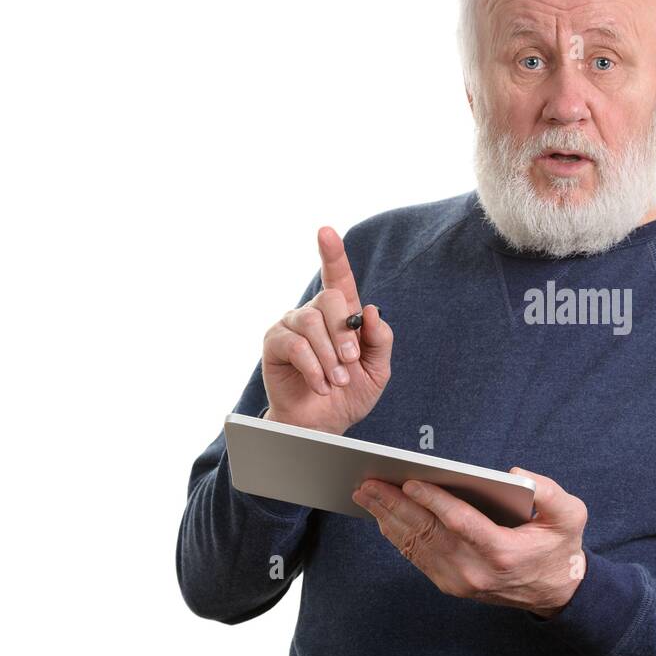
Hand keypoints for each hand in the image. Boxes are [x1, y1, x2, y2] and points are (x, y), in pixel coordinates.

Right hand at [262, 226, 392, 435]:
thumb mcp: (377, 369)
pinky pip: (295, 344)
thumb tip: (371, 310)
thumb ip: (380, 340)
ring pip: (311, 323)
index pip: (338, 277)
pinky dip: (313, 367)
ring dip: (329, 355)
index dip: (332, 253)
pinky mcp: (275, 344)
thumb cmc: (349, 394)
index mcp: (341, 314)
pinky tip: (321, 384)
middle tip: (350, 362)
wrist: (324, 424)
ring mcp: (291, 326)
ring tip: (336, 380)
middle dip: (344, 333)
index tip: (326, 231)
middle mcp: (314, 314)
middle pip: (330, 299)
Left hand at [353, 466, 587, 616]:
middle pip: (427, 533)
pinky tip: (383, 517)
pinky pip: (417, 558)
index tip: (411, 481)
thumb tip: (514, 474)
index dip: (434, 501)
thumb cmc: (559, 547)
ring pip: (416, 546)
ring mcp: (460, 581)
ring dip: (388, 519)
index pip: (460, 523)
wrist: (556, 591)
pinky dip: (397, 536)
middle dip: (395, 505)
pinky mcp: (451, 585)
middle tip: (369, 483)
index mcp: (502, 552)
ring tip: (367, 495)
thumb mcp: (570, 515)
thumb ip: (549, 492)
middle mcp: (475, 570)